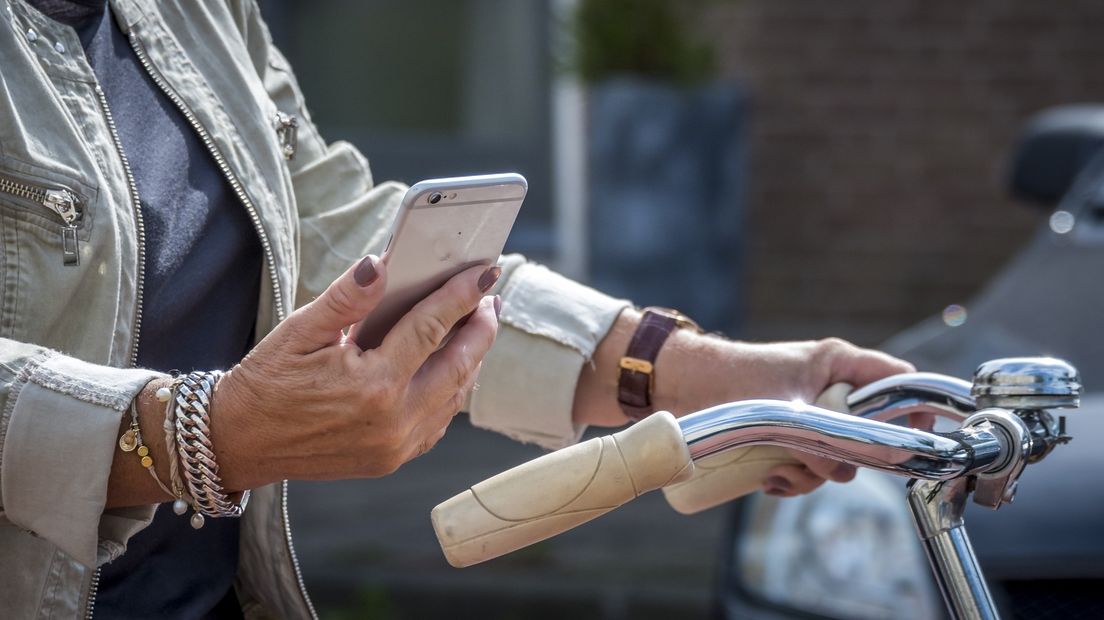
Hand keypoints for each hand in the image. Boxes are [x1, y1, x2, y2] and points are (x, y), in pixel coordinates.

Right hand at [212, 256, 500, 489]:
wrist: (238, 443)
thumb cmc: (266, 382)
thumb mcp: (299, 330)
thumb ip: (346, 297)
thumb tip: (381, 263)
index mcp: (371, 385)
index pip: (432, 328)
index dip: (462, 294)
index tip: (485, 271)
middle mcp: (392, 420)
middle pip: (459, 366)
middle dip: (482, 328)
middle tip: (491, 296)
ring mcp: (396, 446)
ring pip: (455, 396)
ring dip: (471, 359)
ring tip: (477, 325)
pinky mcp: (392, 460)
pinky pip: (438, 421)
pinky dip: (451, 390)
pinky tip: (451, 365)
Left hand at [662, 336, 915, 496]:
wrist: (679, 385)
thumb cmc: (730, 380)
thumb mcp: (785, 409)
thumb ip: (826, 436)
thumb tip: (853, 468)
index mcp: (837, 364)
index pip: (899, 380)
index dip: (915, 409)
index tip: (915, 442)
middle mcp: (828, 390)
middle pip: (870, 432)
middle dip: (846, 458)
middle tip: (818, 461)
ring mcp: (809, 414)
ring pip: (837, 456)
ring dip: (811, 474)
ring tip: (777, 471)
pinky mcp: (786, 435)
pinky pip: (807, 466)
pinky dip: (792, 479)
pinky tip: (769, 481)